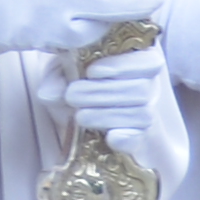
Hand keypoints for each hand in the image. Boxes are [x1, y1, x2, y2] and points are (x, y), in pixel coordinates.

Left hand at [60, 34, 191, 199]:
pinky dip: (126, 138)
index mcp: (138, 60)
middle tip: (72, 96)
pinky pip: (141, 138)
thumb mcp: (64, 73)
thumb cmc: (76, 84)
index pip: (148, 60)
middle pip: (141, 89)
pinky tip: (110, 137)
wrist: (82, 116)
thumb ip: (57, 77)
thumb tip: (49, 93)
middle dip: (104, 93)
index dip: (123, 66)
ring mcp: (148, 113)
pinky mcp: (140, 139)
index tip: (92, 72)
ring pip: (141, 113)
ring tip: (79, 116)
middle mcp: (150, 86)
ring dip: (107, 115)